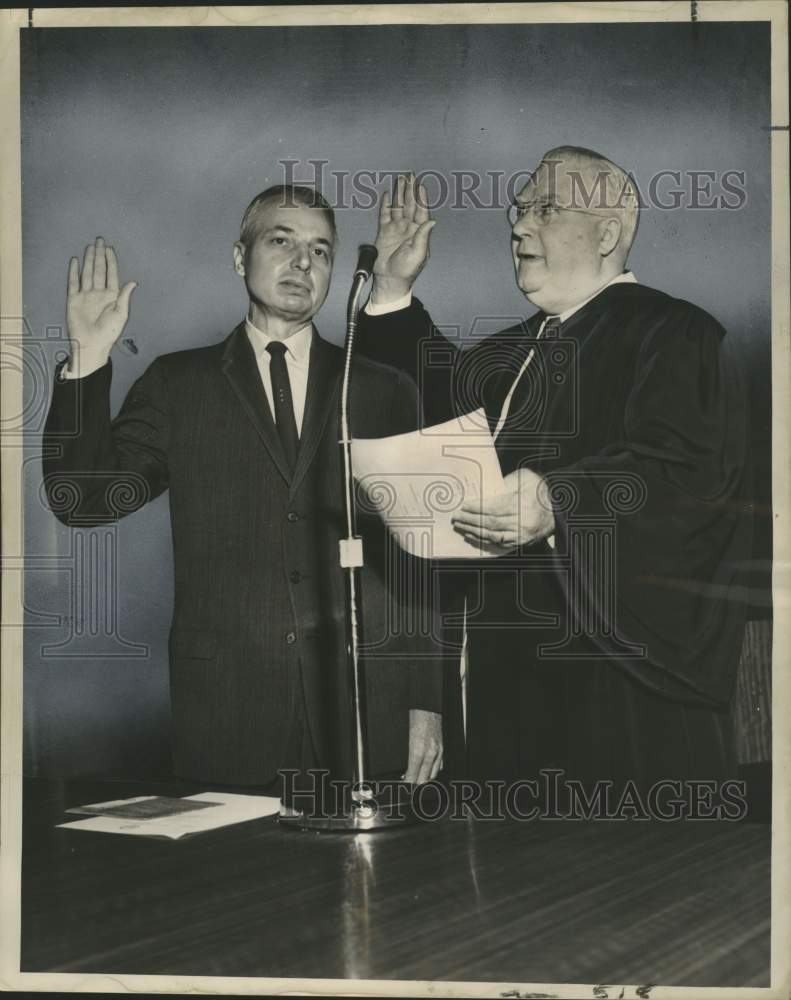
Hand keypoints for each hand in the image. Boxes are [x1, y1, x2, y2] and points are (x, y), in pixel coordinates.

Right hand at [66, 237, 136, 369]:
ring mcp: (85, 295)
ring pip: (87, 273)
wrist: (91, 343)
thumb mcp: (121, 314)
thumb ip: (124, 297)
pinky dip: (74, 271)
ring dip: (89, 259)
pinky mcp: (73, 299)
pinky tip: (76, 261)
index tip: (110, 249)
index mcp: (111, 296)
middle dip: (99, 255)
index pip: (111, 274)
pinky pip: (73, 282)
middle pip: (99, 270)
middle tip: (100, 240)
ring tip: (90, 246)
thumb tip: (133, 282)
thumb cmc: (108, 332)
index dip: (111, 261)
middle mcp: (98, 293)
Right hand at [370, 174, 435, 304]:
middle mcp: (408, 228)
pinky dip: (386, 204)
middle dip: (410, 190)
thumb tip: (432, 221)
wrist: (390, 279)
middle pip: (410, 205)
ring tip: (400, 180)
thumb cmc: (407, 270)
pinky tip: (387, 195)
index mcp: (419, 232)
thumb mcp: (419, 253)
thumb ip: (424, 235)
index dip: (421, 198)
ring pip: (398, 206)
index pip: (421, 210)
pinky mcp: (384, 232)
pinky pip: (385, 214)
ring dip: (399, 193)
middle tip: (410, 176)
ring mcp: (396, 229)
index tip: (420, 185)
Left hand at [403, 708, 441, 784]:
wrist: (427, 707)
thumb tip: (406, 770)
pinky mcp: (442, 748)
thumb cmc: (415, 719)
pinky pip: (439, 765)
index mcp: (418, 751)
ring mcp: (438, 751)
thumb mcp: (406, 739)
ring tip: (417, 780)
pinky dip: (433, 770)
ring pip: (433, 774)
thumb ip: (408, 757)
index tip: (403, 787)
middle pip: (424, 779)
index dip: (408, 784)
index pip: (413, 775)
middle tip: (410, 787)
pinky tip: (427, 770)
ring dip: (425, 778)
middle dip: (416, 785)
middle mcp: (429, 753)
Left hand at [451, 467, 554, 550]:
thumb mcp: (526, 478)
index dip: (477, 508)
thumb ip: (506, 483)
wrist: (558, 509)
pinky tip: (472, 536)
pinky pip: (498, 544)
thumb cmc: (540, 491)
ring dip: (473, 531)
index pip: (494, 508)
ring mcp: (522, 535)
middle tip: (456, 517)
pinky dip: (483, 540)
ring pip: (492, 535)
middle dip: (470, 520)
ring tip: (460, 526)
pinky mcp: (521, 543)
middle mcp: (522, 522)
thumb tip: (485, 491)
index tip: (464, 506)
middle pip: (491, 523)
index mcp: (523, 504)